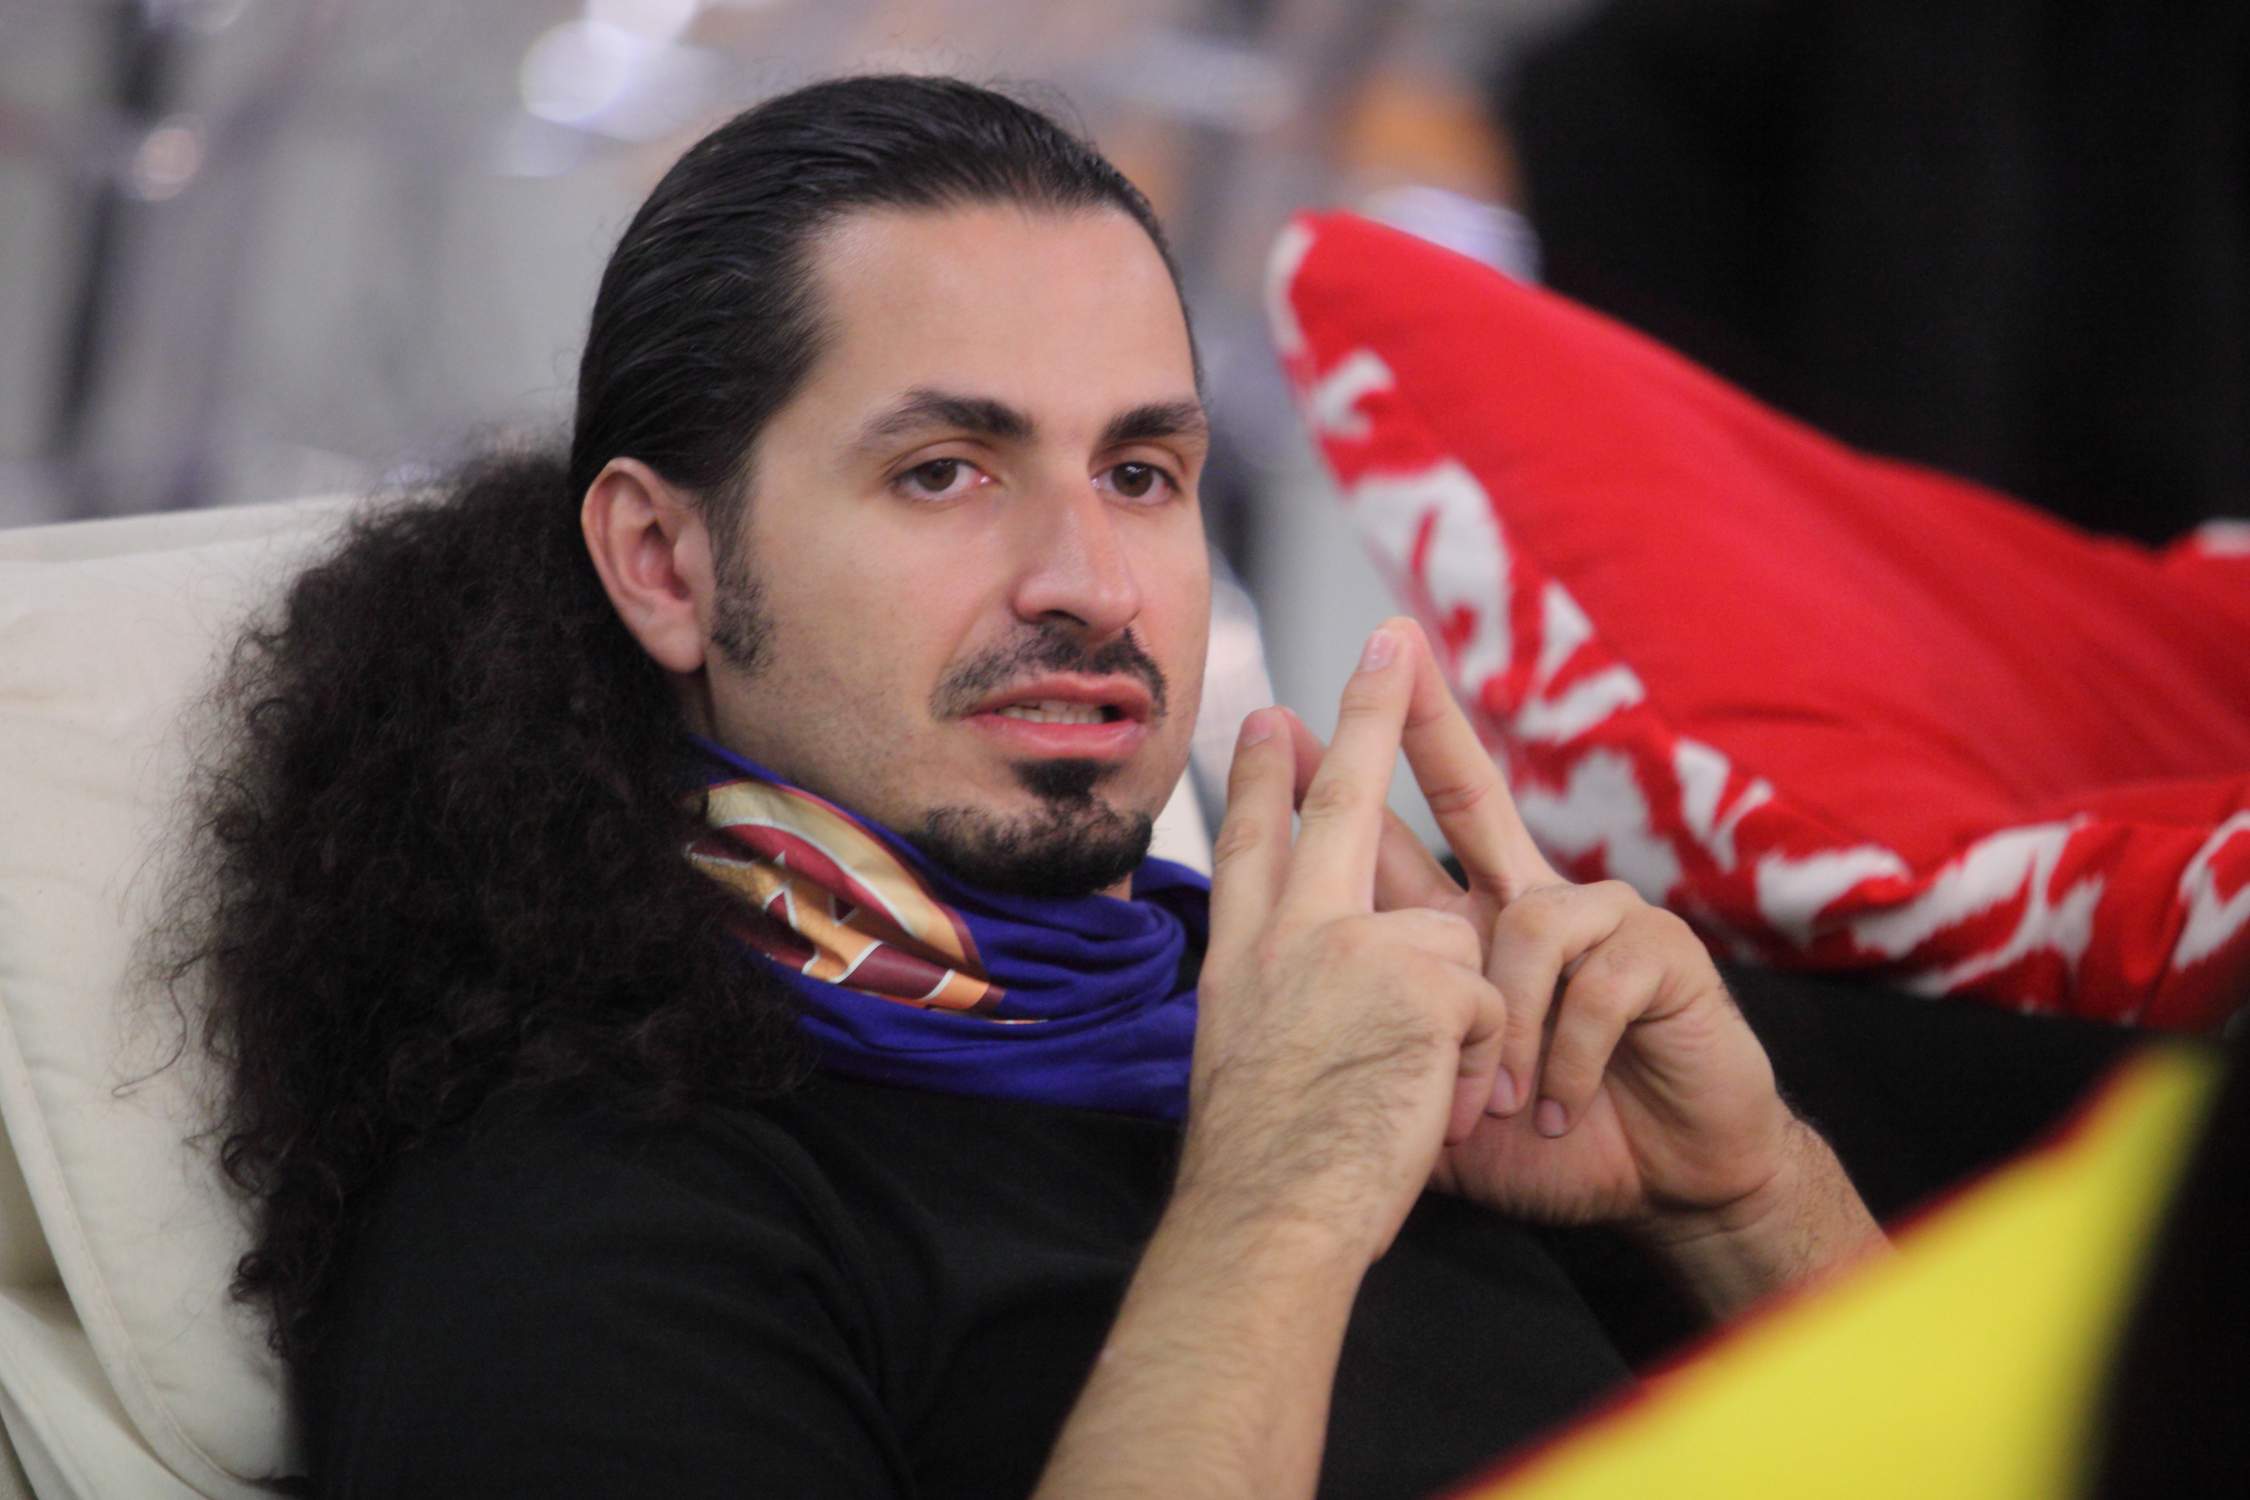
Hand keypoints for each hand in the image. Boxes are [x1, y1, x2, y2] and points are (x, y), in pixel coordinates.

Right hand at [1180, 625, 1506, 1266]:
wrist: (1269, 1218)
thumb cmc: (1262, 1175)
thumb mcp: (1251, 1063)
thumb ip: (1286, 1002)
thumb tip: (1314, 967)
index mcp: (1244, 958)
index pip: (1252, 846)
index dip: (1262, 778)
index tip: (1267, 718)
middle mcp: (1289, 934)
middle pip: (1336, 804)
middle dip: (1363, 714)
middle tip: (1386, 639)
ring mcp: (1352, 945)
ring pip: (1450, 940)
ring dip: (1459, 1024)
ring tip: (1414, 1102)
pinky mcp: (1420, 977)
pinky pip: (1488, 1003)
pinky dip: (1482, 1066)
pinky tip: (1438, 1109)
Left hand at [1277, 619, 1793, 1233]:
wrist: (1664, 1187)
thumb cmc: (1545, 1142)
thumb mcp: (1436, 1097)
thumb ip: (1384, 1050)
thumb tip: (1295, 1023)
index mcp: (1467, 930)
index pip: (1397, 839)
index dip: (1348, 783)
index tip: (1281, 723)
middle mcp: (1527, 903)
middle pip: (1475, 792)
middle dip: (1427, 724)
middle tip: (1389, 652)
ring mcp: (1600, 919)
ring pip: (1525, 925)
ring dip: (1502, 1028)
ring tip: (1497, 1106)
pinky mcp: (1662, 952)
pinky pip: (1592, 980)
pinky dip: (1564, 1054)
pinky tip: (1556, 1105)